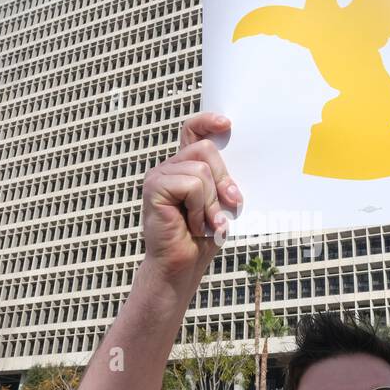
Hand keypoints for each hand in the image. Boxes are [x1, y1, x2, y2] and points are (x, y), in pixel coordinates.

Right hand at [140, 113, 240, 282]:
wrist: (180, 268)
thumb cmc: (201, 238)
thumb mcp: (219, 204)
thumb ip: (222, 183)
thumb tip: (235, 173)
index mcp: (183, 168)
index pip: (191, 130)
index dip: (207, 121)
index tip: (226, 124)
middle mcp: (168, 167)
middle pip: (205, 149)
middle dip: (223, 180)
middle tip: (228, 206)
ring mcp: (158, 176)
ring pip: (201, 170)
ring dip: (211, 202)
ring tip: (203, 222)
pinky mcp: (154, 187)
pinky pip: (192, 185)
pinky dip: (199, 208)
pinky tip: (190, 224)